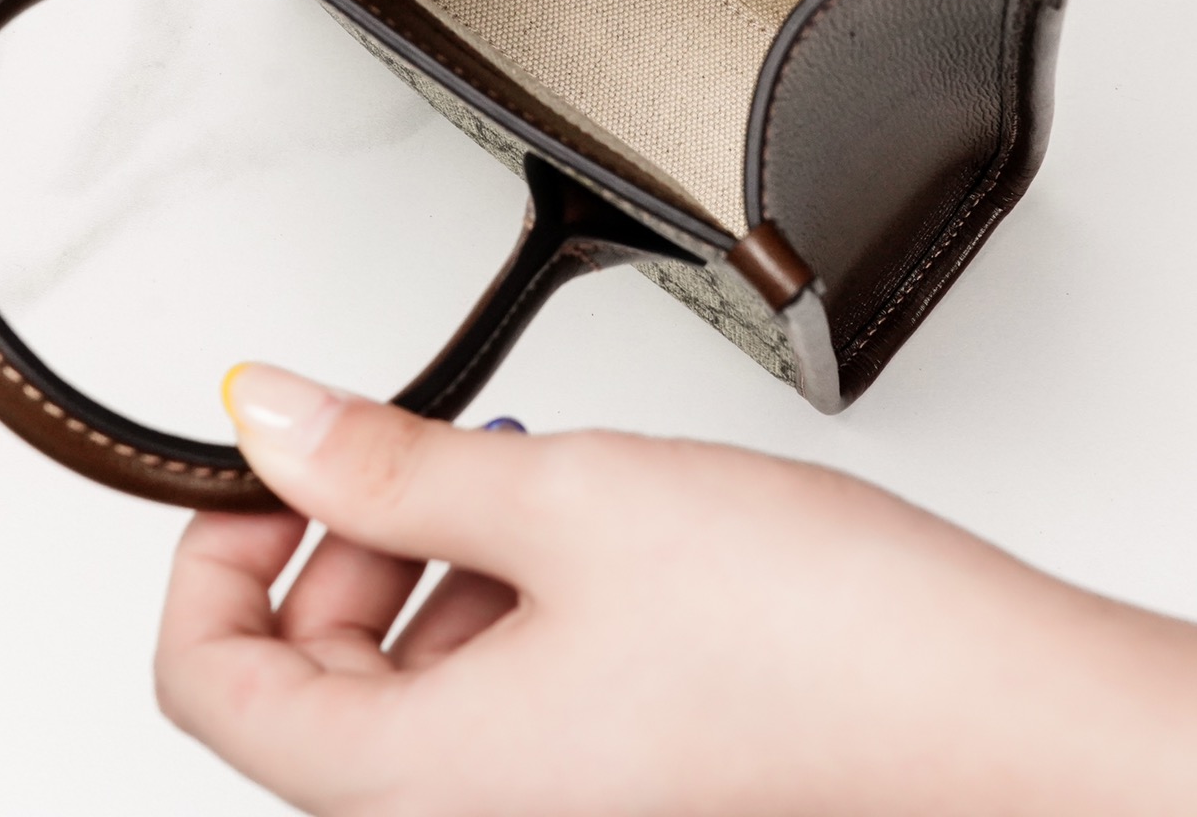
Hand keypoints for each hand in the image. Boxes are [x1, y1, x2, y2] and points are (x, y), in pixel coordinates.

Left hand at [155, 364, 1196, 814]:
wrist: (988, 703)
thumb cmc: (813, 634)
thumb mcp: (565, 497)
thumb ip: (393, 462)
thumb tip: (267, 417)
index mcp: (426, 781)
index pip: (212, 689)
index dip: (208, 558)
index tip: (261, 468)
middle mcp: (476, 812)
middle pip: (308, 682)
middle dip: (336, 541)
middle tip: (403, 448)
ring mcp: (548, 792)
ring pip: (404, 679)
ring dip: (426, 557)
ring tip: (511, 468)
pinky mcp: (611, 762)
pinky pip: (495, 686)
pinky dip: (502, 588)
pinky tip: (574, 517)